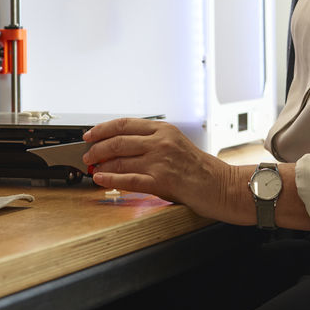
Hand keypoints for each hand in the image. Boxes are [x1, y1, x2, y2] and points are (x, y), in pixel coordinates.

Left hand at [82, 118, 254, 224]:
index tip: (89, 134)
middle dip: (97, 148)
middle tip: (87, 155)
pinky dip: (111, 178)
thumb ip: (152, 142)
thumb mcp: (176, 145)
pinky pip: (129, 179)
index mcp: (163, 130)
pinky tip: (101, 179)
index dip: (102, 129)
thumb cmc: (200, 169)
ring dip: (101, 164)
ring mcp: (160, 161)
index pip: (125, 124)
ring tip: (92, 169)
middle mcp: (161, 142)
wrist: (222, 185)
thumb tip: (121, 147)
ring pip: (121, 159)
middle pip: (118, 140)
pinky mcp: (162, 181)